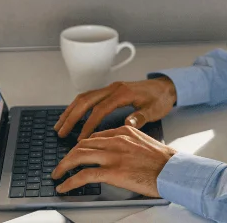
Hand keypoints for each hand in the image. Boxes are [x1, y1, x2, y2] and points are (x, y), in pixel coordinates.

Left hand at [51, 125, 176, 196]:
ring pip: (78, 156)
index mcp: (124, 132)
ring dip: (63, 166)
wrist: (174, 171)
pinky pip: (84, 175)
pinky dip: (70, 182)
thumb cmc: (164, 162)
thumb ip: (129, 144)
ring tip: (57, 175)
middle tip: (61, 165)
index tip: (76, 153)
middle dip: (68, 155)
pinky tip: (64, 187)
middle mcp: (116, 140)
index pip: (95, 136)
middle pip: (83, 144)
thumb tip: (118, 153)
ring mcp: (113, 155)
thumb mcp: (145, 143)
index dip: (81, 146)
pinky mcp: (113, 172)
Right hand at [54, 77, 176, 139]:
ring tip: (60, 124)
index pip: (100, 110)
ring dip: (71, 110)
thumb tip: (128, 122)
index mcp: (123, 94)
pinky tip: (72, 116)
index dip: (88, 125)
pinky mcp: (111, 90)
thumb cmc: (161, 99)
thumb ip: (141, 116)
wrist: (167, 86)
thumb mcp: (154, 110)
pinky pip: (90, 96)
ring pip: (85, 97)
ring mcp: (111, 88)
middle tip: (60, 132)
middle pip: (86, 101)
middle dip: (71, 117)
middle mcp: (114, 88)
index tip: (80, 139)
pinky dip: (78, 106)